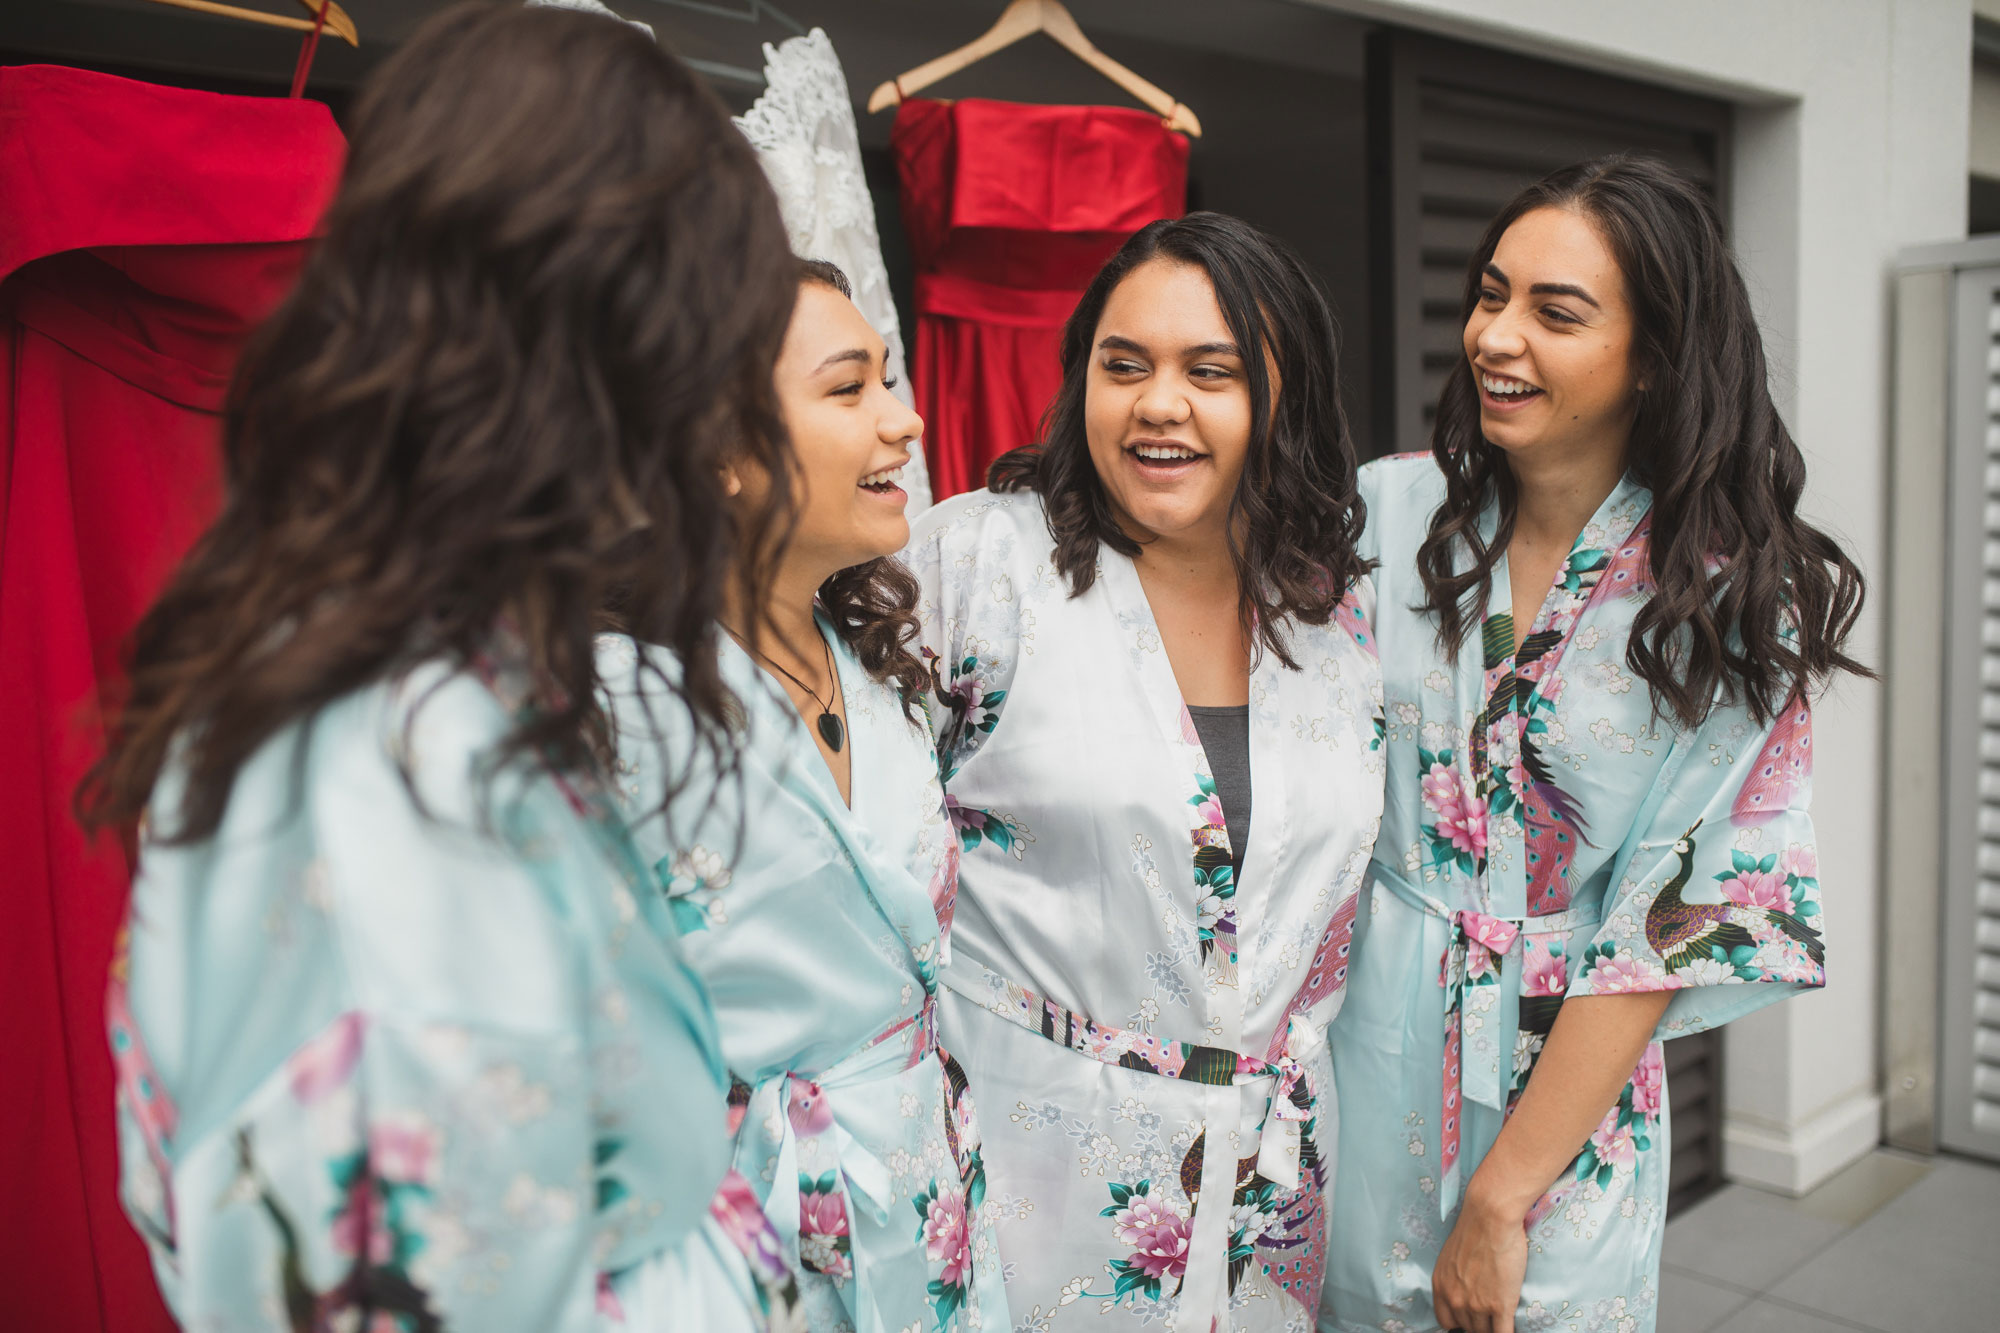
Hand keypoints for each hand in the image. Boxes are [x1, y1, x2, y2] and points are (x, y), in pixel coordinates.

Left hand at [1430, 1191, 1528, 1332]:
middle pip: (1468, 1329)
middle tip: (1489, 1317)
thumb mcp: (1451, 1257)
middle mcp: (1455, 1300)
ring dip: (1493, 1328)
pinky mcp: (1500, 1306)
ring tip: (1501, 1320)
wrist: (1490, 1218)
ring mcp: (1477, 1305)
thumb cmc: (1475, 1229)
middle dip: (1479, 1325)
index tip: (1470, 1321)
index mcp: (1441, 1287)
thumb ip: (1454, 1279)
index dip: (1460, 1324)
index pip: (1446, 1322)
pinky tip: (1509, 1329)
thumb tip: (1463, 1290)